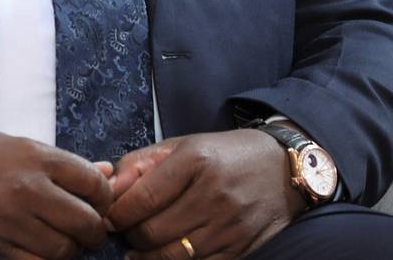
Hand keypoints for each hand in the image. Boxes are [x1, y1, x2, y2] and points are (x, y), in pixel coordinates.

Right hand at [0, 125, 113, 259]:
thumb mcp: (17, 145)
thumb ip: (64, 163)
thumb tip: (109, 173)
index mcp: (35, 155)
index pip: (94, 184)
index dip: (104, 199)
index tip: (97, 204)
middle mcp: (26, 186)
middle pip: (86, 221)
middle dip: (94, 231)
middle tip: (88, 231)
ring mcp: (9, 217)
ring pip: (64, 249)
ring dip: (70, 249)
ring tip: (62, 240)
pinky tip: (39, 250)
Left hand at [104, 131, 301, 258]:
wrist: (284, 168)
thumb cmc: (224, 154)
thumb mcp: (182, 145)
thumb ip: (140, 163)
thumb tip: (108, 186)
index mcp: (195, 160)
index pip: (142, 198)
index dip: (117, 213)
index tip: (108, 217)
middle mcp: (214, 194)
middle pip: (153, 231)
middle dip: (130, 235)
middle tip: (125, 231)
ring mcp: (230, 225)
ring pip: (173, 255)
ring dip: (148, 255)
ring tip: (139, 248)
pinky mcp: (242, 248)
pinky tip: (166, 256)